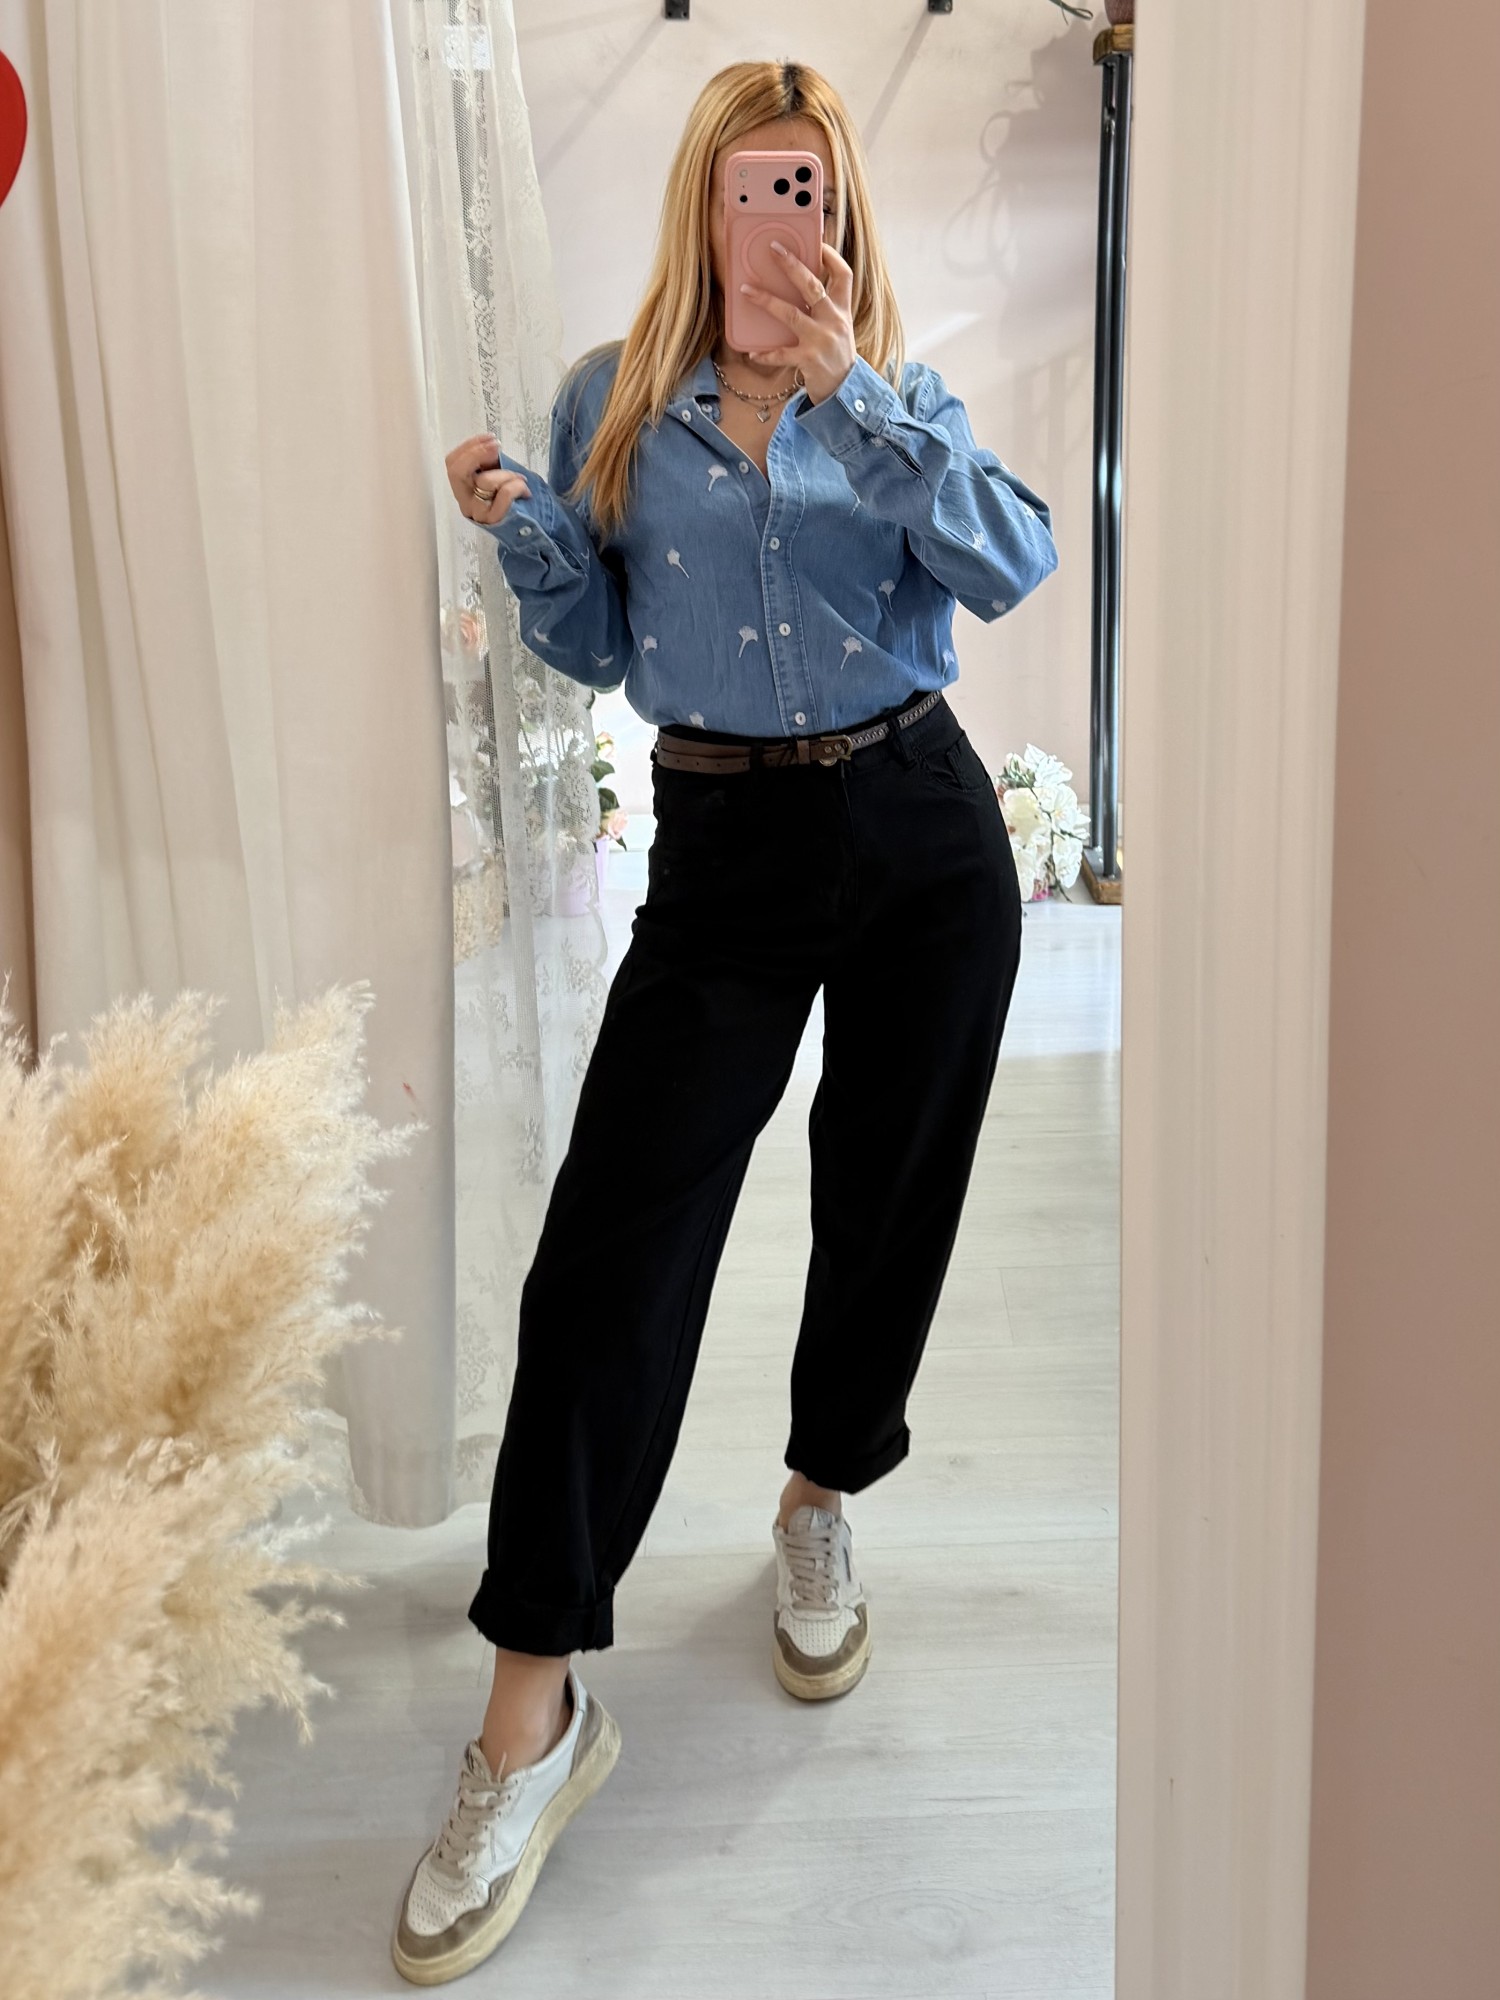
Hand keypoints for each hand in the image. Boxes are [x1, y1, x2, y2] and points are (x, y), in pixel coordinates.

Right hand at [446, 434, 530, 523]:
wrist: (526, 526)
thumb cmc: (511, 498)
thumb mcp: (496, 474)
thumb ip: (488, 463)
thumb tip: (491, 447)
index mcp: (462, 486)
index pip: (453, 462)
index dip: (469, 447)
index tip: (489, 438)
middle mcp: (464, 500)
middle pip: (457, 472)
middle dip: (476, 453)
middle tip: (496, 448)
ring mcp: (477, 512)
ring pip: (485, 482)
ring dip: (506, 474)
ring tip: (520, 479)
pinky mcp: (493, 520)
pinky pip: (503, 494)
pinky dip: (516, 486)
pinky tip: (524, 490)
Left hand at [737, 239, 857, 406]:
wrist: (845, 390)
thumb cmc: (836, 355)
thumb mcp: (839, 327)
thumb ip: (825, 308)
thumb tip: (799, 285)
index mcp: (843, 310)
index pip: (843, 276)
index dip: (831, 257)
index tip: (817, 244)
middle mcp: (834, 321)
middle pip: (813, 286)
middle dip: (792, 265)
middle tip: (774, 249)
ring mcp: (821, 340)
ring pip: (792, 314)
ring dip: (767, 301)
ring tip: (746, 290)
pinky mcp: (809, 360)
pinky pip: (782, 354)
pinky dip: (766, 355)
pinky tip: (753, 353)